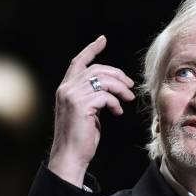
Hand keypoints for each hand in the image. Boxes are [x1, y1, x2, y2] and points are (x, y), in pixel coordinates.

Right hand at [48, 35, 134, 186]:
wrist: (70, 156)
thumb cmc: (80, 137)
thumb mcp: (86, 112)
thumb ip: (92, 97)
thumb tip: (110, 90)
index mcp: (65, 88)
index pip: (78, 62)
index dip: (91, 49)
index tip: (102, 39)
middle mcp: (66, 88)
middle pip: (96, 70)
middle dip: (117, 75)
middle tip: (130, 86)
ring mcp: (72, 96)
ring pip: (103, 81)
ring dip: (120, 89)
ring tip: (128, 98)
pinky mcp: (81, 105)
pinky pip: (105, 96)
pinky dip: (115, 103)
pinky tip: (118, 112)